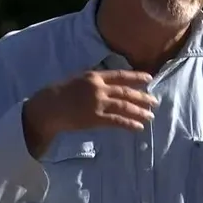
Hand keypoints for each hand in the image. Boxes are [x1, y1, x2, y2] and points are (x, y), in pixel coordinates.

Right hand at [23, 70, 156, 157]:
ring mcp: (97, 103)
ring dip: (140, 111)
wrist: (47, 107)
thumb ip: (95, 80)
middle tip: (155, 101)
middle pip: (126, 92)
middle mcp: (98, 88)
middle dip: (142, 97)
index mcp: (94, 76)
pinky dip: (130, 124)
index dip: (136, 76)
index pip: (120, 75)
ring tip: (150, 116)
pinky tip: (139, 127)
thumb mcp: (78, 79)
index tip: (149, 78)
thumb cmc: (60, 93)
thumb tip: (110, 82)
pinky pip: (117, 121)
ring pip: (124, 106)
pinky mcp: (95, 118)